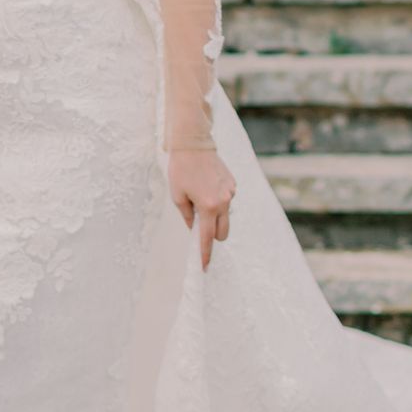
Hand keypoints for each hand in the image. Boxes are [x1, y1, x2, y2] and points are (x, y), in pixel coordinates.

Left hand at [168, 146, 234, 269]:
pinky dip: (217, 200)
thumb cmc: (181, 170)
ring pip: (225, 216)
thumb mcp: (177, 195)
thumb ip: (188, 216)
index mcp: (208, 207)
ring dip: (215, 216)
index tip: (204, 267)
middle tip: (199, 225)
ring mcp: (230, 193)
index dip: (205, 254)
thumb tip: (195, 229)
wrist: (194, 144)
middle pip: (222, 232)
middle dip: (212, 235)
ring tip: (200, 196)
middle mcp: (223, 202)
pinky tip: (207, 185)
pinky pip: (226, 201)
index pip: (207, 237)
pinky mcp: (233, 185)